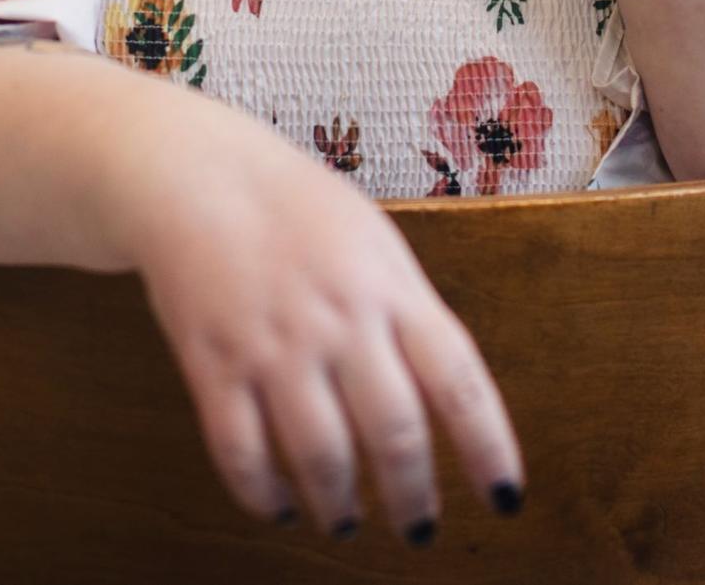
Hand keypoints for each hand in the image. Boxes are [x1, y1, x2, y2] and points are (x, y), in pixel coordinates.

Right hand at [115, 112, 526, 543]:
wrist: (198, 175)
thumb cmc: (295, 209)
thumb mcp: (377, 242)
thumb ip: (410, 312)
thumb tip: (446, 393)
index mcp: (392, 289)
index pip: (459, 382)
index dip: (489, 449)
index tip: (505, 498)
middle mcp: (342, 322)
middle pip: (395, 434)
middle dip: (413, 497)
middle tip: (420, 529)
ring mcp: (276, 346)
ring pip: (321, 456)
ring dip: (340, 505)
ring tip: (347, 521)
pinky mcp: (214, 364)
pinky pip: (242, 452)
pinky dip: (263, 493)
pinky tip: (279, 505)